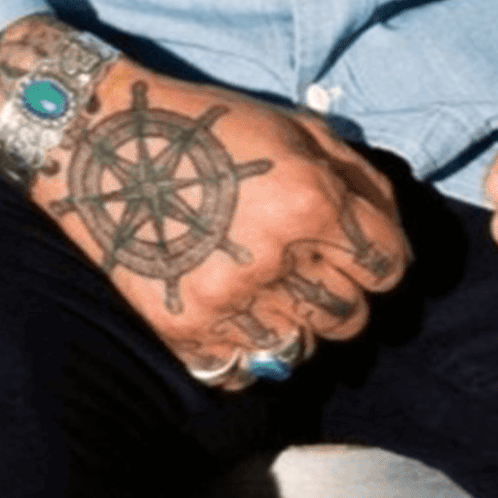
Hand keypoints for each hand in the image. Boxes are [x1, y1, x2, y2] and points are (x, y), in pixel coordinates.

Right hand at [0, 18, 408, 390]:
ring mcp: (228, 301)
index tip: (357, 253)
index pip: (388, 267)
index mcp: (310, 200)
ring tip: (263, 282)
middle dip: (340, 292)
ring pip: (303, 348)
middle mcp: (276, 257)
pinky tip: (231, 307)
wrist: (104, 143)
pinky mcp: (186, 330)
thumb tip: (392, 237)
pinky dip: (248, 347)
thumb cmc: (210, 127)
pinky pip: (247, 370)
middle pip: (352, 317)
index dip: (378, 259)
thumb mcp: (294, 130)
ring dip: (294, 321)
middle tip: (307, 266)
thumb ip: (357, 181)